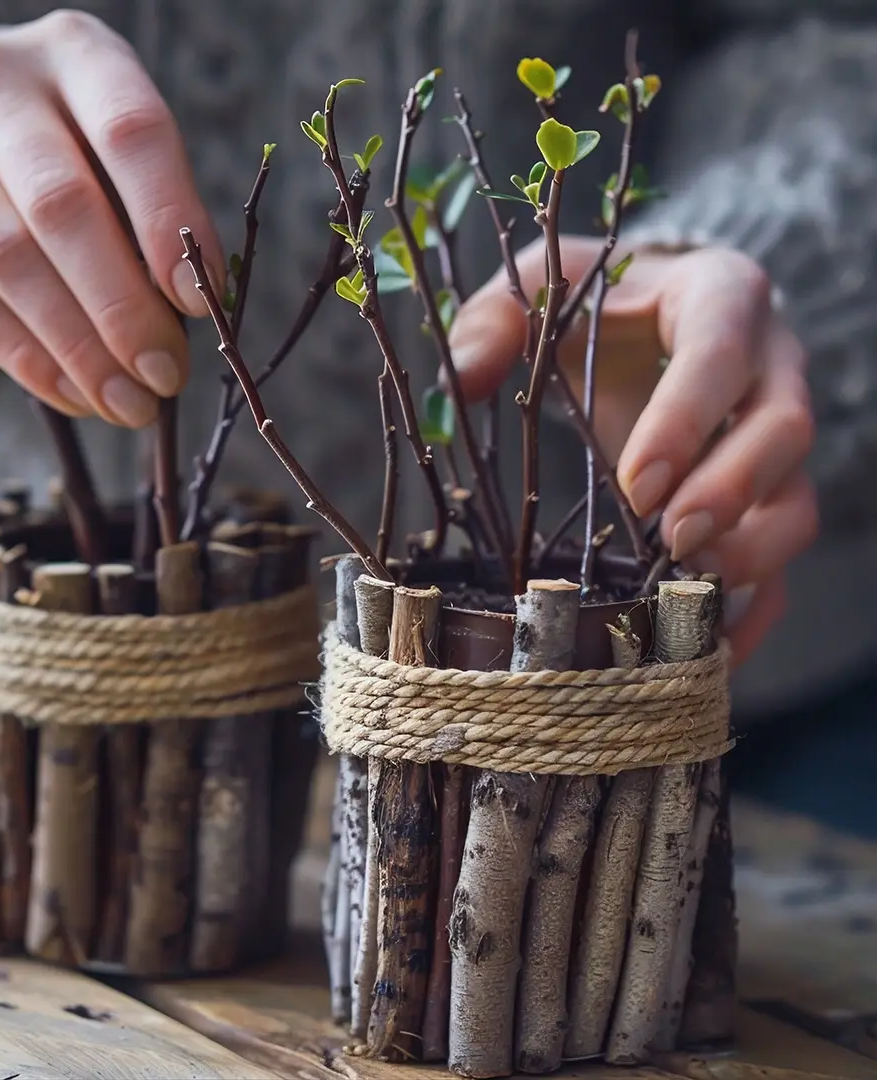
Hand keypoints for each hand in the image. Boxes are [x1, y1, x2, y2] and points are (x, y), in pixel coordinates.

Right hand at [0, 10, 224, 426]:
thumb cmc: (65, 152)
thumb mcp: (116, 154)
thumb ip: (154, 218)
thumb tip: (190, 320)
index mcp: (73, 54)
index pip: (131, 132)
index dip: (170, 223)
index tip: (199, 304)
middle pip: (61, 207)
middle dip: (123, 309)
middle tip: (165, 376)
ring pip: (7, 261)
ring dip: (79, 350)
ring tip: (130, 404)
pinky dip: (27, 359)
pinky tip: (76, 395)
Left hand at [449, 236, 817, 664]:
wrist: (643, 316)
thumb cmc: (591, 300)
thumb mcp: (538, 288)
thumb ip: (494, 321)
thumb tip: (459, 379)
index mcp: (717, 294)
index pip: (721, 350)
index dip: (687, 419)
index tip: (636, 485)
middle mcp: (770, 363)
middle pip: (786, 428)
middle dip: (733, 491)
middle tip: (670, 543)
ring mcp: (775, 435)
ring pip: (800, 498)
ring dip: (753, 554)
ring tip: (685, 595)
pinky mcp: (767, 493)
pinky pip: (783, 557)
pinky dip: (753, 610)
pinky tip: (704, 652)